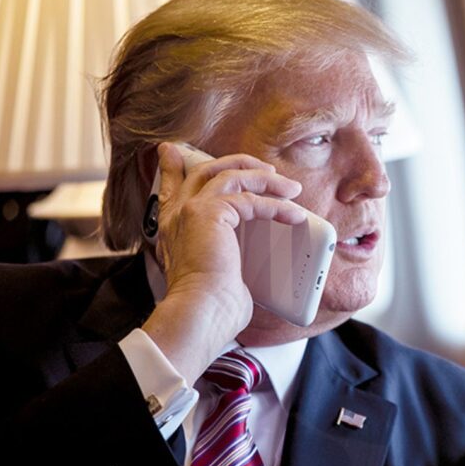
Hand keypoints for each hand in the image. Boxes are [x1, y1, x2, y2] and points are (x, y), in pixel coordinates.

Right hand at [141, 142, 305, 382]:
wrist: (200, 314)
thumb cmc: (210, 307)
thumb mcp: (216, 274)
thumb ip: (224, 256)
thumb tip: (246, 268)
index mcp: (173, 227)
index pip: (171, 186)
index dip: (173, 166)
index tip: (174, 151)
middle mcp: (177, 214)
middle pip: (205, 170)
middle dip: (238, 163)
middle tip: (266, 169)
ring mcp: (191, 211)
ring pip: (230, 176)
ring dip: (265, 180)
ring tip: (291, 189)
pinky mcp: (209, 214)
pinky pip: (249, 199)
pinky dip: (276, 205)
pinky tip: (294, 215)